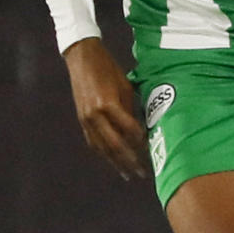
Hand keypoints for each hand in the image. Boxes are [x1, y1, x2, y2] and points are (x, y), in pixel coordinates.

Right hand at [63, 37, 148, 178]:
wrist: (82, 58)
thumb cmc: (108, 68)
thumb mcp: (124, 86)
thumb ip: (130, 110)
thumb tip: (140, 130)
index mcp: (108, 104)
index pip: (129, 130)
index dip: (141, 142)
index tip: (152, 151)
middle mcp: (95, 115)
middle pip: (115, 145)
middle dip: (130, 160)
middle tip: (142, 172)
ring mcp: (86, 119)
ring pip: (102, 148)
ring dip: (116, 163)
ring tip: (127, 174)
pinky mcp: (81, 119)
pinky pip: (93, 142)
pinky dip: (103, 153)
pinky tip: (111, 161)